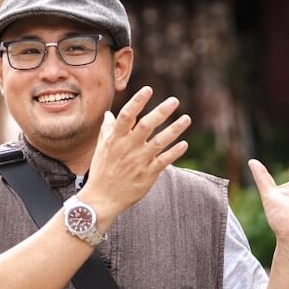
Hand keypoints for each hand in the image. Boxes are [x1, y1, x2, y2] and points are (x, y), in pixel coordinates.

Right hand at [80, 86, 190, 225]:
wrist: (101, 199)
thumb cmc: (101, 172)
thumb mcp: (101, 149)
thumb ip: (108, 130)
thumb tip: (109, 114)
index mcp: (116, 139)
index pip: (127, 116)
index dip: (138, 101)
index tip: (148, 89)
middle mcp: (128, 148)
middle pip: (147, 125)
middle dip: (161, 111)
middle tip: (174, 100)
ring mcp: (139, 161)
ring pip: (160, 142)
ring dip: (174, 129)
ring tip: (186, 119)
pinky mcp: (148, 174)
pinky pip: (164, 161)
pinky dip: (175, 152)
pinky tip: (184, 143)